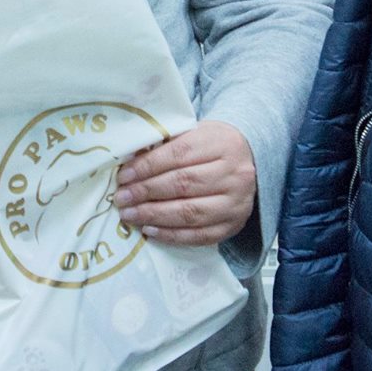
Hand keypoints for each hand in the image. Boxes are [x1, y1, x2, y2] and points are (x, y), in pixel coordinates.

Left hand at [112, 120, 255, 245]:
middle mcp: (234, 173)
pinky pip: (199, 235)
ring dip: (154, 215)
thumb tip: (130, 163)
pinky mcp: (233, 226)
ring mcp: (236, 203)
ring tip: (129, 215)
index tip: (124, 175)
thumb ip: (166, 145)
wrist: (249, 162)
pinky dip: (171, 235)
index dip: (148, 166)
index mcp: (222, 143)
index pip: (179, 154)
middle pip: (183, 184)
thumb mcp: (195, 134)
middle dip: (146, 192)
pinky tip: (150, 230)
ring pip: (190, 212)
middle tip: (122, 198)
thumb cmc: (213, 147)